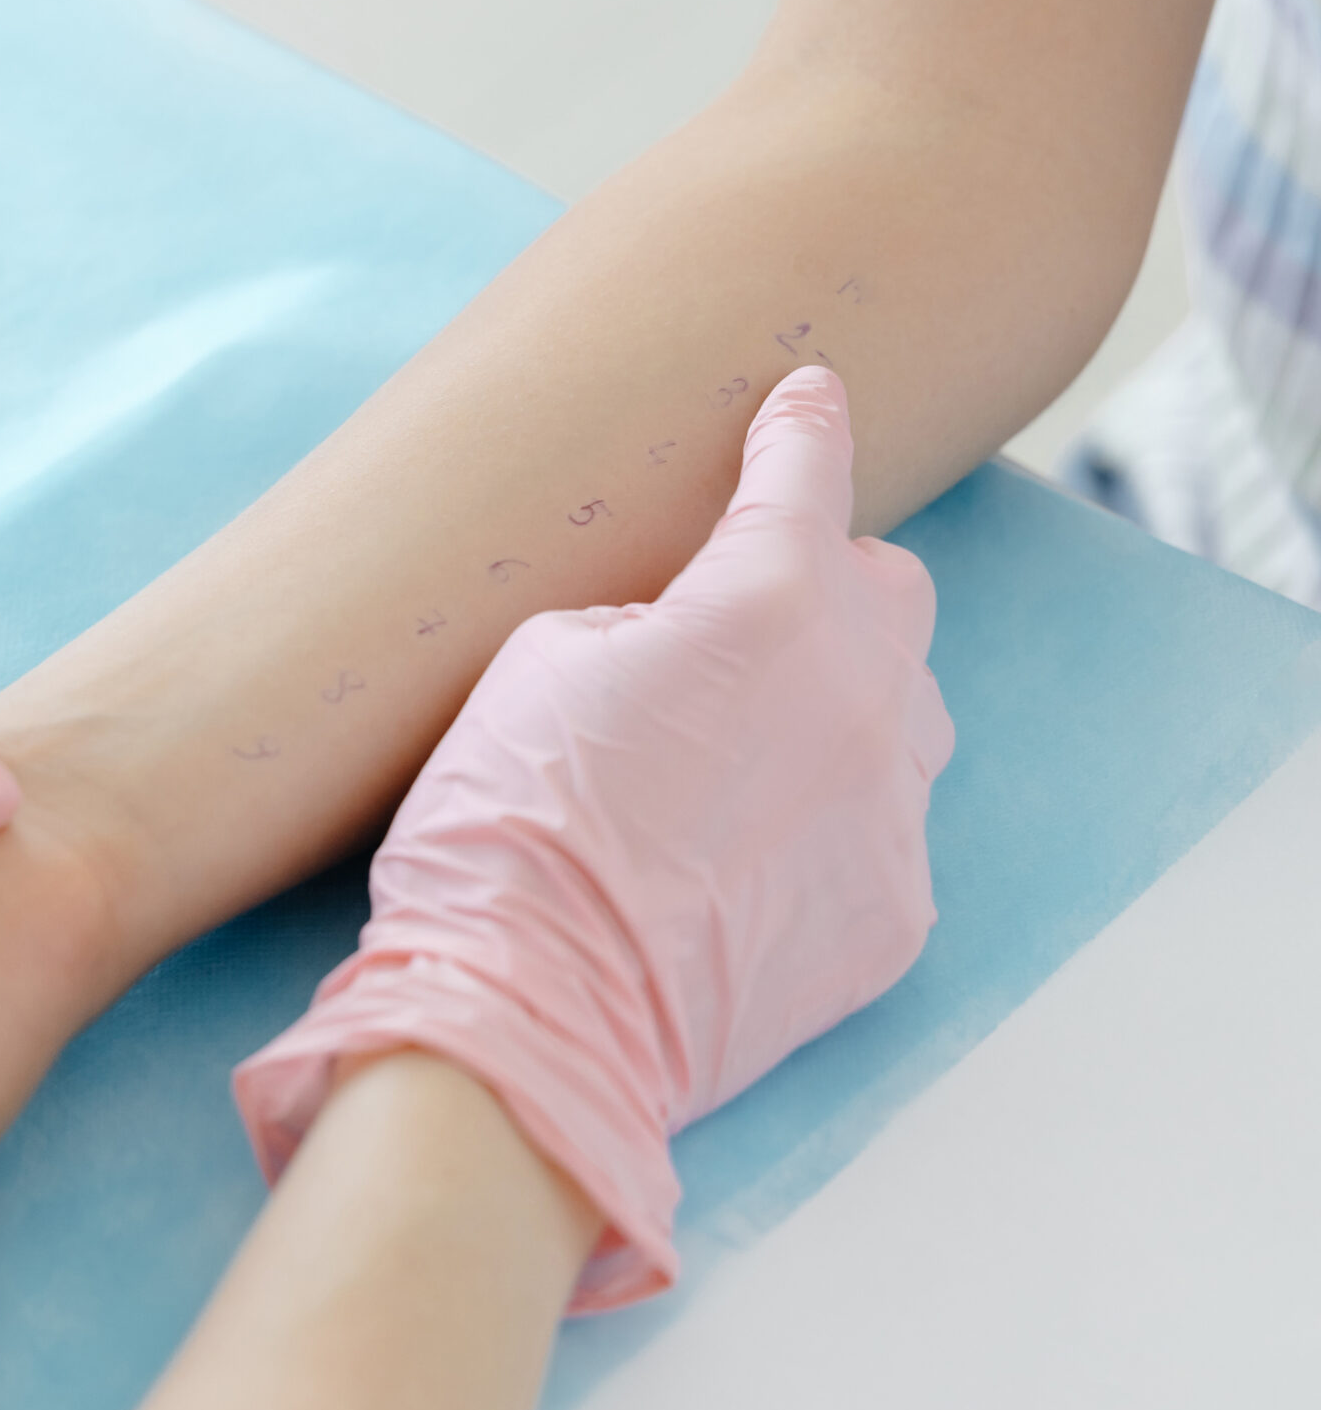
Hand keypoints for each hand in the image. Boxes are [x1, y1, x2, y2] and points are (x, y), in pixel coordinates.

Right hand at [235, 366, 953, 1309]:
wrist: (529, 1013)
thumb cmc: (507, 825)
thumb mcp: (538, 664)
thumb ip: (649, 619)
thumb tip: (692, 638)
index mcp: (773, 602)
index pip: (807, 473)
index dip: (802, 425)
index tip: (809, 395)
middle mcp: (865, 695)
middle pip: (890, 590)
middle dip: (826, 582)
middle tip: (739, 620)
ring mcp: (892, 815)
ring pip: (901, 713)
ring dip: (840, 703)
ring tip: (742, 756)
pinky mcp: (892, 918)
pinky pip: (882, 833)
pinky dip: (823, 825)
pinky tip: (739, 862)